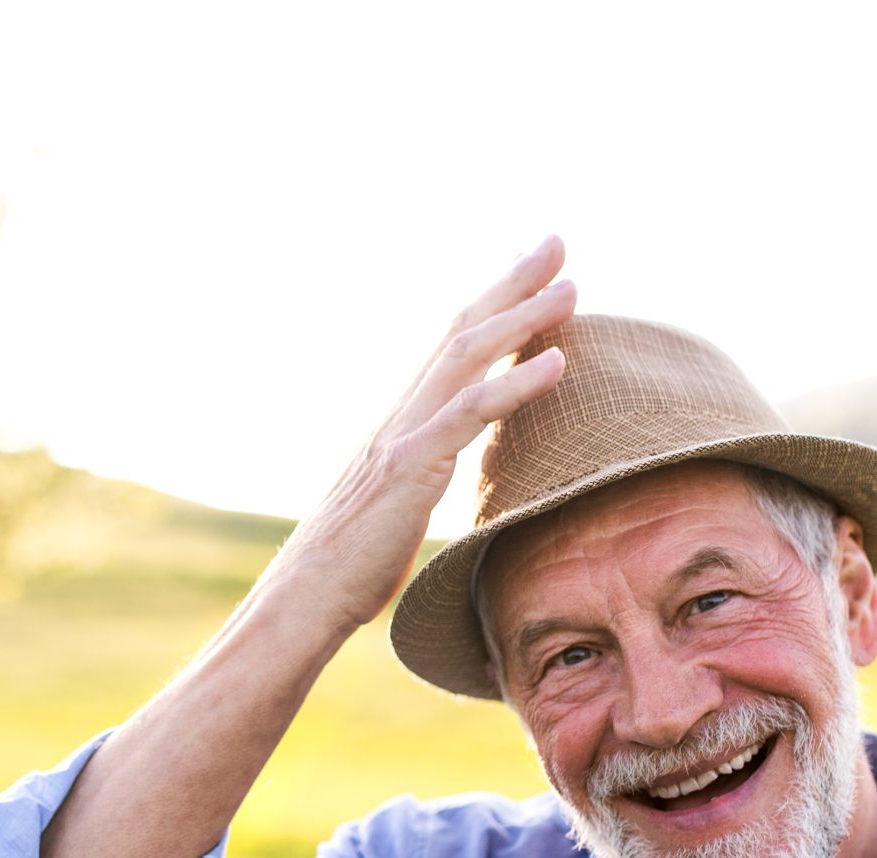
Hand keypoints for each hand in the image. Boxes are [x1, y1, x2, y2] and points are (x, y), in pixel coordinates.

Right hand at [268, 236, 574, 631]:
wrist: (305, 598)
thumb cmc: (349, 567)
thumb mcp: (395, 508)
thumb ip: (420, 476)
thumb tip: (440, 475)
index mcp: (402, 421)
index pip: (452, 347)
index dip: (492, 303)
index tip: (532, 269)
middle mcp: (401, 414)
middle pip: (461, 330)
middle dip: (511, 283)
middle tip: (555, 242)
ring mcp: (403, 436)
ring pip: (467, 357)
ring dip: (522, 317)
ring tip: (571, 288)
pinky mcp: (410, 468)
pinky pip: (469, 414)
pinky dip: (516, 384)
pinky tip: (559, 362)